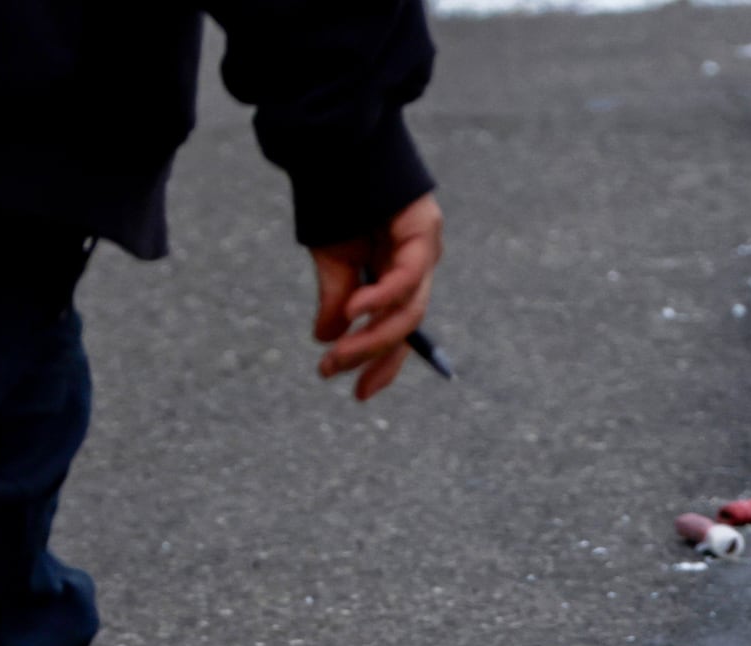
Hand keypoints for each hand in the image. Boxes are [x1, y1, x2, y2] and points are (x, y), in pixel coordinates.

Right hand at [309, 193, 441, 401]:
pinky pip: (408, 275)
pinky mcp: (424, 228)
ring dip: (373, 335)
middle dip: (371, 354)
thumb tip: (326, 339)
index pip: (399, 329)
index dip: (382, 363)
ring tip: (337, 350)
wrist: (335, 146)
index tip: (358, 393)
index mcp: (398, 275)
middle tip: (334, 371)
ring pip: (409, 308)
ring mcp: (424, 247)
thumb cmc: (336, 199)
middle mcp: (417, 265)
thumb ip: (335, 300)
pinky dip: (382, 297)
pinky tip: (355, 310)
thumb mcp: (332, 259)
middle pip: (406, 323)